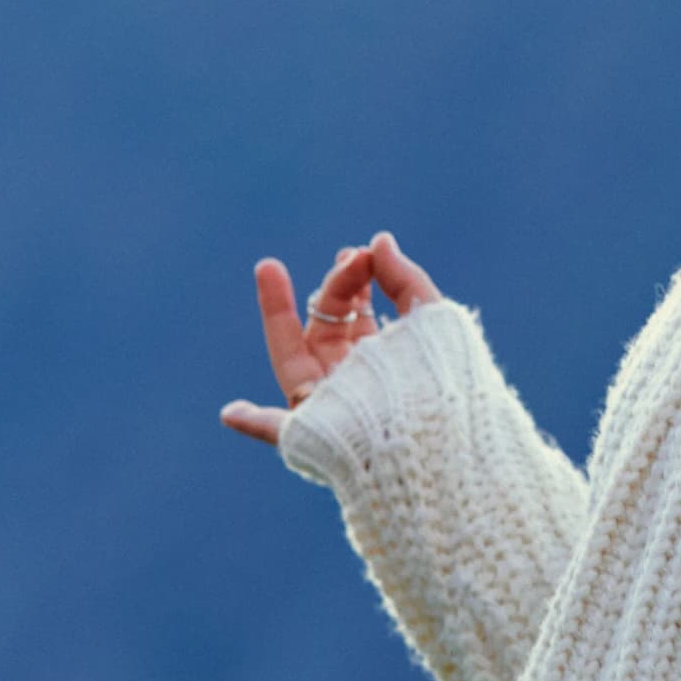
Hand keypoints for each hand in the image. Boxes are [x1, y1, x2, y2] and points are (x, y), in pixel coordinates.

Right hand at [221, 230, 445, 444]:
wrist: (449, 440)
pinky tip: (231, 413)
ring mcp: (331, 407)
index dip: (354, 279)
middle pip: (327, 328)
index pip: (357, 315)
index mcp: (383, 363)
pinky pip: (278, 432)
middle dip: (333, 288)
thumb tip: (379, 240)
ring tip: (268, 267)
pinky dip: (254, 424)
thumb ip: (406, 280)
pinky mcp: (317, 435)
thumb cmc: (446, 385)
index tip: (362, 253)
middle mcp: (354, 383)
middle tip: (348, 256)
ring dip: (276, 314)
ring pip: (292, 360)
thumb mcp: (432, 323)